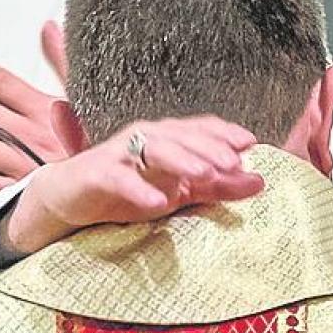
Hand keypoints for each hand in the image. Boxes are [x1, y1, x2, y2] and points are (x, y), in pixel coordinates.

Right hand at [0, 116, 264, 254]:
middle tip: (234, 162)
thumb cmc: (131, 189)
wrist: (71, 199)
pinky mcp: (96, 173)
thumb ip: (218, 187)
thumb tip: (261, 181)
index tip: (250, 142)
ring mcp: (119, 153)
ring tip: (205, 176)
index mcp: (167, 138)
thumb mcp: (181, 192)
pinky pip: (119, 178)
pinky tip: (158, 203)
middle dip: (209, 148)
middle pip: (181, 136)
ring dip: (181, 161)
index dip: (224, 132)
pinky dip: (139, 190)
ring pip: (154, 149)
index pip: (199, 129)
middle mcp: (145, 138)